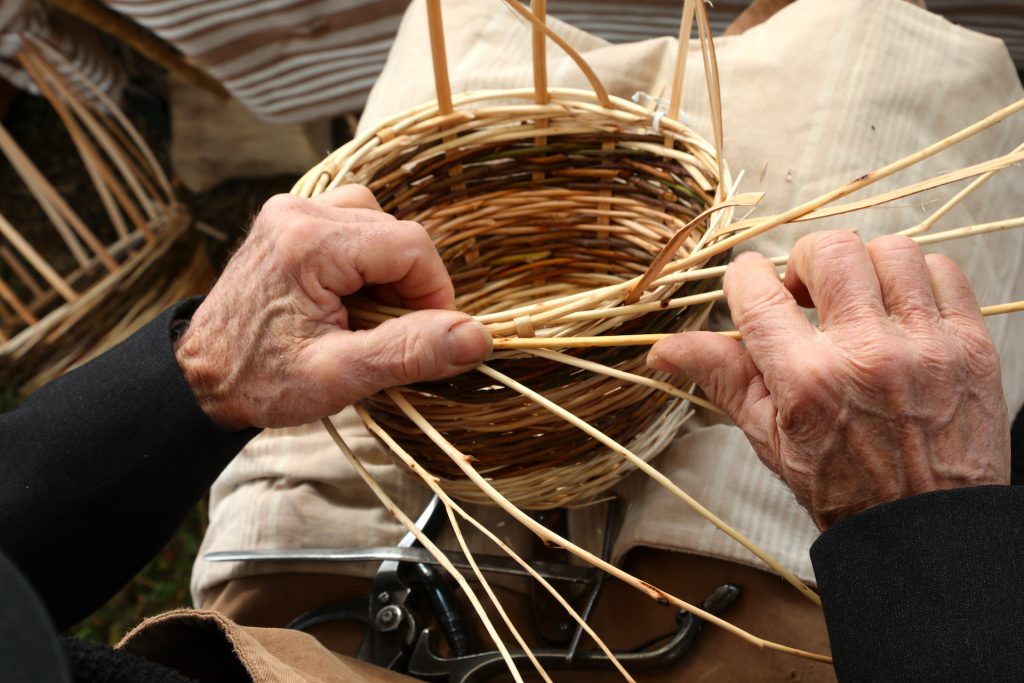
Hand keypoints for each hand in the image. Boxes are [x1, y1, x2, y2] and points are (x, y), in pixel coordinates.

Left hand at [174, 186, 490, 428]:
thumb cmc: (260, 381)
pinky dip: (364, 261)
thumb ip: (409, 351)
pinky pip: (350, 225)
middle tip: (388, 334)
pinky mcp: (287, 222)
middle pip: (395, 232)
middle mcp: (298, 212)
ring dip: (388, 270)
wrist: (196, 378)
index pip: (410, 246)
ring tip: (368, 316)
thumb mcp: (339, 375)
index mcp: (309, 243)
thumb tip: (478, 337)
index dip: (434, 293)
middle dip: (409, 286)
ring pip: (376, 222)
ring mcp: (290, 212)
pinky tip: (350, 298)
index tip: (426, 338)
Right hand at [647, 231, 1009, 528]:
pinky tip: (901, 309)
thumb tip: (661, 349)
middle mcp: (867, 355)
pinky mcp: (972, 346)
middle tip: (806, 292)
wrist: (927, 530)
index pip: (759, 292)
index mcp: (807, 381)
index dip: (746, 277)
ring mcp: (926, 346)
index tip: (751, 284)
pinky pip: (943, 273)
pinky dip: (916, 280)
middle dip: (806, 261)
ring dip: (864, 267)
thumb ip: (722, 379)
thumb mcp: (769, 438)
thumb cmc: (843, 489)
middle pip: (830, 252)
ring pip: (890, 252)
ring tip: (857, 299)